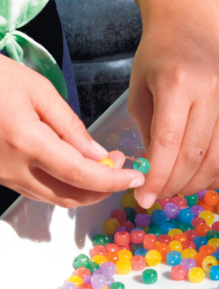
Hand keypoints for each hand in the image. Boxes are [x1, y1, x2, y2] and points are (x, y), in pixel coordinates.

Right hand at [0, 55, 145, 208]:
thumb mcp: (38, 90)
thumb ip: (70, 126)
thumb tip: (97, 154)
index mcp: (26, 143)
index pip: (81, 175)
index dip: (114, 181)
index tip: (136, 177)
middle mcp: (12, 169)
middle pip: (70, 196)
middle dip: (103, 188)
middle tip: (121, 165)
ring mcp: (2, 176)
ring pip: (54, 197)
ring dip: (85, 189)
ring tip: (104, 163)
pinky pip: (38, 189)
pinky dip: (65, 184)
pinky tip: (77, 165)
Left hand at [129, 22, 218, 208]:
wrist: (193, 27)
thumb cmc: (159, 55)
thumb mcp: (140, 89)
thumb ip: (148, 132)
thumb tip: (156, 173)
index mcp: (178, 83)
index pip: (169, 143)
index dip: (157, 177)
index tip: (144, 198)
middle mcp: (210, 93)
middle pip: (195, 156)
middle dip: (173, 185)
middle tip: (158, 195)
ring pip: (218, 160)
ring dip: (196, 184)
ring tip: (177, 189)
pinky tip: (204, 180)